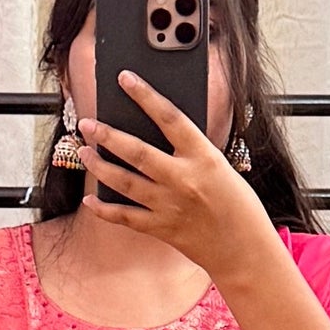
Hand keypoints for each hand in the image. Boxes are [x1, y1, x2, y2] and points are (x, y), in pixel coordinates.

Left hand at [79, 72, 277, 280]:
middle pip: (137, 151)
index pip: (169, 117)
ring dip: (100, 166)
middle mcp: (183, 180)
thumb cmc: (239, 206)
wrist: (245, 250)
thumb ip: (191, 152)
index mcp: (204, 157)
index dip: (145, 95)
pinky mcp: (162, 229)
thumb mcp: (220, 168)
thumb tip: (157, 134)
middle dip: (107, 135)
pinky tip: (89, 200)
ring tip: (84, 152)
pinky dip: (104, 209)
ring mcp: (169, 206)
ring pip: (124, 182)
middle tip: (87, 123)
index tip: (125, 78)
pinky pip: (125, 217)